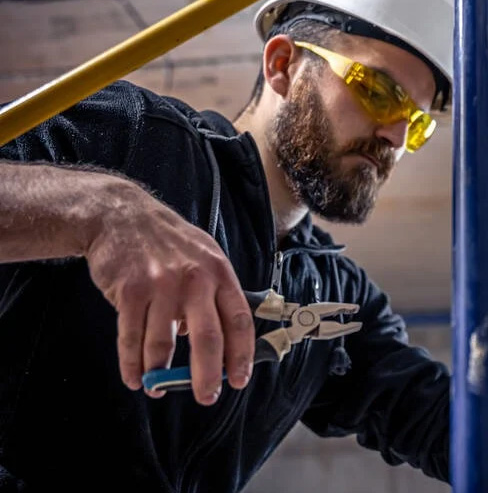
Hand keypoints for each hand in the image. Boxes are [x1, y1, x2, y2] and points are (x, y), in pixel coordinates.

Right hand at [84, 179, 254, 404]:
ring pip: (164, 344)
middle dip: (207, 375)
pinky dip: (132, 364)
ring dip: (161, 374)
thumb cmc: (169, 242)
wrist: (121, 215)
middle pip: (208, 338)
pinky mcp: (130, 291)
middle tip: (206, 397)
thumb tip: (218, 343)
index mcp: (219, 273)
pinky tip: (135, 378)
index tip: (239, 380)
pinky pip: (131, 337)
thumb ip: (214, 296)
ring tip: (159, 389)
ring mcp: (161, 285)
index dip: (242, 355)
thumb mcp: (205, 257)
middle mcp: (195, 280)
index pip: (239, 321)